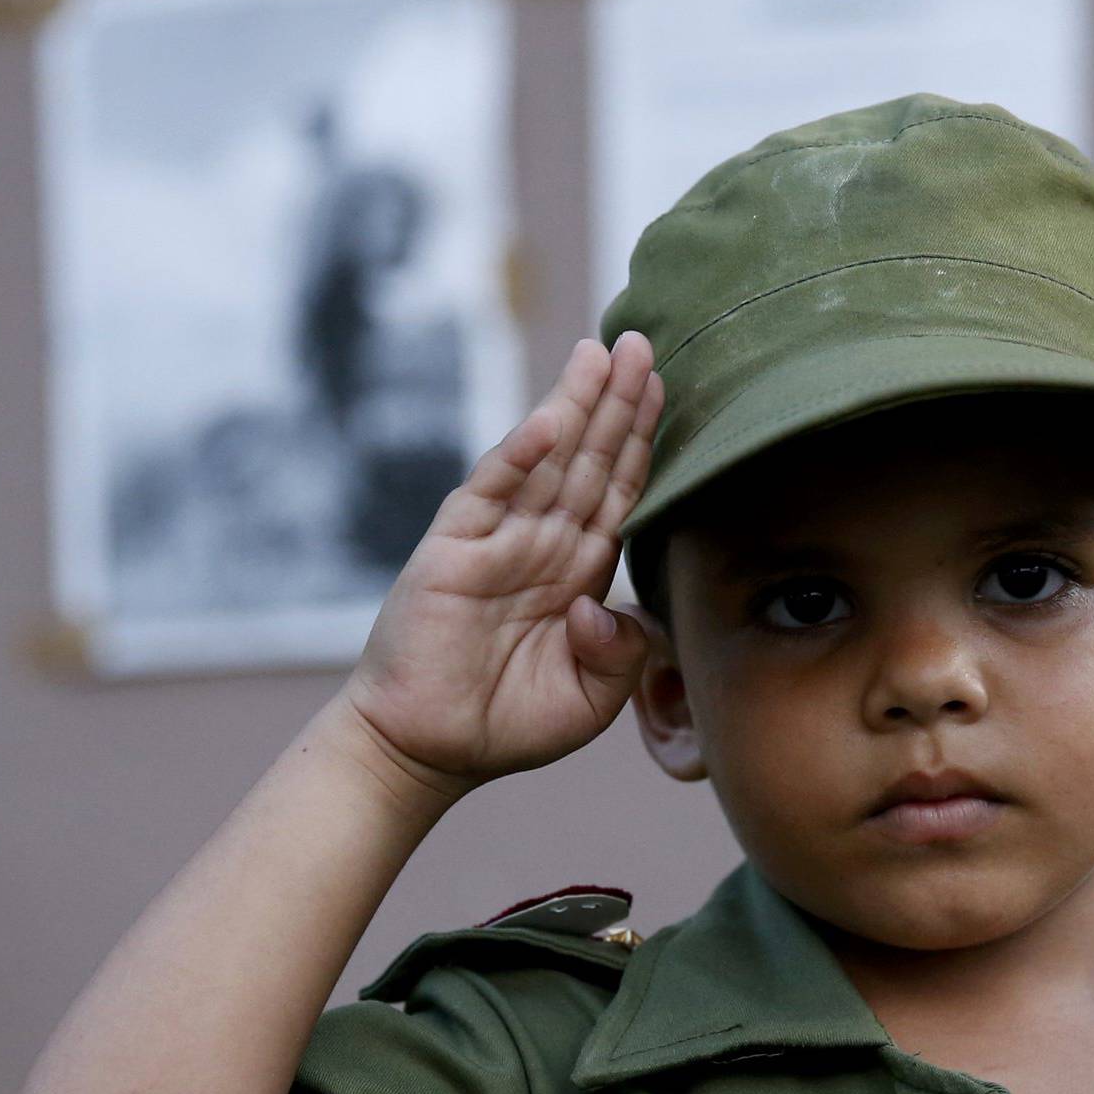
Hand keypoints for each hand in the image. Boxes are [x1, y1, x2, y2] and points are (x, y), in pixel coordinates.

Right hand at [338, 334, 664, 796]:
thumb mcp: (588, 699)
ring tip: (603, 353)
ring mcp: (497, 541)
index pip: (619, 494)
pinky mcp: (454, 549)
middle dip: (618, 404)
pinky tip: (547, 421)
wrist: (427, 750)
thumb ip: (620, 655)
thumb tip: (606, 606)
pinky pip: (490, 493)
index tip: (665, 390)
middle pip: (591, 461)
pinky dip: (518, 458)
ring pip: (547, 462)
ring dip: (576, 408)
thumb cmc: (507, 725)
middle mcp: (541, 544)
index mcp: (578, 573)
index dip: (642, 443)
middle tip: (643, 343)